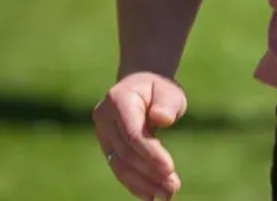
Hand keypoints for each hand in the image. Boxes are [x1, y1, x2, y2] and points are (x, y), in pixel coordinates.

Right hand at [93, 72, 185, 199]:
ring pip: (121, 164)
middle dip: (151, 173)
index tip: (170, 169)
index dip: (150, 153)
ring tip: (166, 195)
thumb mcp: (169, 91)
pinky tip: (150, 195)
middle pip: (127, 152)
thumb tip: (161, 119)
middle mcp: (104, 117)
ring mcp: (102, 133)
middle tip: (174, 188)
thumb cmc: (159, 90)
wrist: (141, 87)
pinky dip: (134, 183)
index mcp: (118, 99)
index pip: (133, 133)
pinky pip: (119, 168)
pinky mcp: (106, 147)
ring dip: (143, 183)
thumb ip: (167, 105)